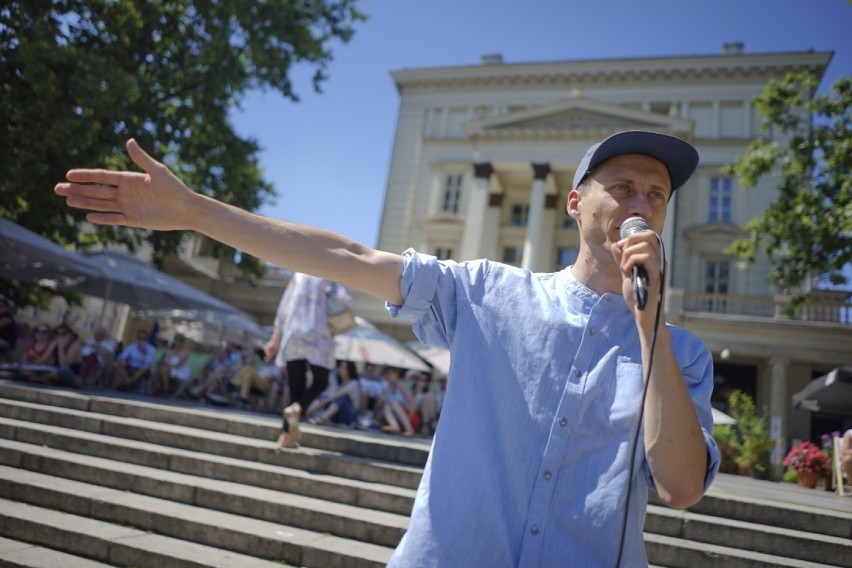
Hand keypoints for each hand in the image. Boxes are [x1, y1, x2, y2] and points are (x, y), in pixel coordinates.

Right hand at [54, 139, 194, 230]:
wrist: (187, 208)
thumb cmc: (175, 188)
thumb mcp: (158, 171)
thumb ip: (141, 158)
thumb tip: (129, 141)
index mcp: (130, 179)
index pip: (102, 176)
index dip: (86, 175)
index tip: (69, 174)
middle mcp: (126, 192)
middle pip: (97, 191)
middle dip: (77, 189)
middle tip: (57, 188)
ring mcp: (129, 206)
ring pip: (101, 204)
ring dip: (84, 202)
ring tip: (66, 201)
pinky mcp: (135, 219)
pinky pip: (114, 218)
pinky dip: (102, 218)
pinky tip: (87, 216)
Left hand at [611, 231, 663, 315]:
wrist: (644, 315)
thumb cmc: (637, 296)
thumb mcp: (627, 274)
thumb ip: (623, 259)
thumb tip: (616, 244)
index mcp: (655, 258)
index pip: (649, 235)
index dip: (632, 237)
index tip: (621, 251)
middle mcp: (660, 260)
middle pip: (650, 235)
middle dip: (631, 240)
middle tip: (623, 256)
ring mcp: (660, 268)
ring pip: (646, 244)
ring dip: (629, 253)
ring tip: (624, 266)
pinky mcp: (657, 276)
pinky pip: (645, 258)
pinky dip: (631, 261)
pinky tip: (626, 271)